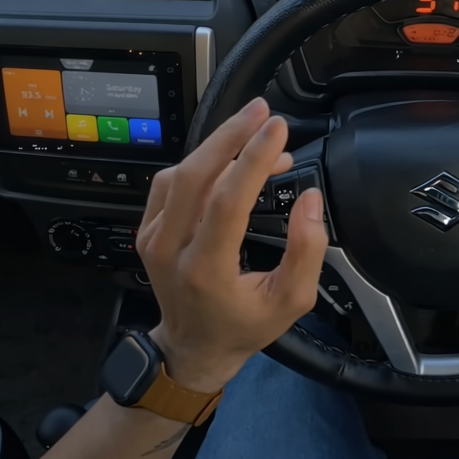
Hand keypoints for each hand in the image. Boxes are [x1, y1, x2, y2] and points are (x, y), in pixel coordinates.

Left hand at [136, 98, 327, 393]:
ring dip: (219, 146)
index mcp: (206, 269)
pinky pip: (171, 182)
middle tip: (262, 110)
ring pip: (181, 173)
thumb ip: (307, 251)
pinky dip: (201, 162)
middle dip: (231, 134)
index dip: (253, 158)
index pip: (227, 200)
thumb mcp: (290, 301)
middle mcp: (170, 249)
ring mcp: (152, 237)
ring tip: (257, 135)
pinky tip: (229, 156)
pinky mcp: (147, 229)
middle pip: (195, 174)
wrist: (193, 348)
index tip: (277, 128)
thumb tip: (310, 199)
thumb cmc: (244, 326)